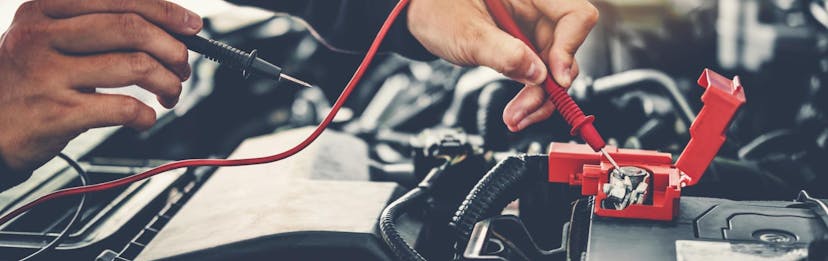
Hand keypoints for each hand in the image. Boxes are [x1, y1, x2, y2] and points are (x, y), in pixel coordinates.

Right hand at [0, 0, 201, 172]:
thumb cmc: (27, 81)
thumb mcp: (47, 38)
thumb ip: (96, 26)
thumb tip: (164, 26)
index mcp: (45, 10)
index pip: (120, 0)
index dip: (166, 12)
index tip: (192, 27)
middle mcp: (43, 36)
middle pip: (132, 29)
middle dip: (172, 49)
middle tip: (182, 67)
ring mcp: (48, 74)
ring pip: (136, 66)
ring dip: (168, 83)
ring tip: (169, 94)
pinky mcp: (57, 112)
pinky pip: (123, 108)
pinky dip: (146, 115)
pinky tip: (144, 118)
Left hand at [407, 0, 597, 131]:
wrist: (416, 15)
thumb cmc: (435, 8)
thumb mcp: (467, 33)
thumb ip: (503, 53)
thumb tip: (537, 75)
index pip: (574, 15)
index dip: (571, 48)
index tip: (555, 79)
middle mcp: (536, 8)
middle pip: (566, 48)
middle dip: (550, 85)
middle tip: (526, 110)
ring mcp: (530, 29)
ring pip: (553, 67)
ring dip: (539, 98)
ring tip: (516, 117)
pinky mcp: (522, 47)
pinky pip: (537, 73)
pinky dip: (530, 94)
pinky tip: (517, 111)